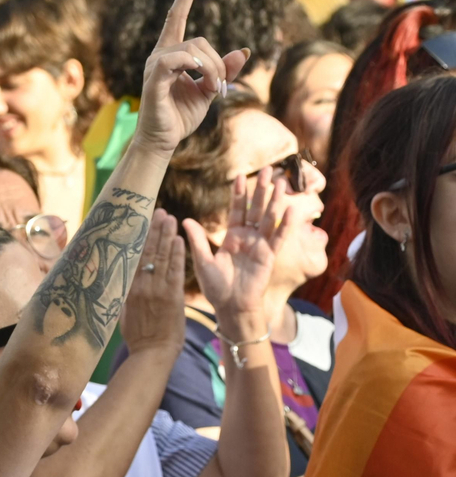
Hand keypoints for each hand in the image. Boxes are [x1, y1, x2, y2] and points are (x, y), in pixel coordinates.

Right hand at [120, 210, 186, 355]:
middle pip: (146, 252)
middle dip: (153, 230)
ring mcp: (155, 290)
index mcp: (127, 289)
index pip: (132, 257)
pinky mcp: (171, 296)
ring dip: (165, 235)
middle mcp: (139, 285)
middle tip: (159, 211)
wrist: (151, 355)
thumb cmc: (139, 338)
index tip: (141, 222)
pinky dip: (177, 254)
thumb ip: (125, 296)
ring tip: (169, 217)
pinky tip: (179, 239)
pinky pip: (174, 270)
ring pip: (160, 257)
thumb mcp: (124, 314)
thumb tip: (121, 283)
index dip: (138, 238)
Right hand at [135, 0, 250, 154]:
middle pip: (200, 42)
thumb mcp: (210, 90)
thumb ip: (224, 71)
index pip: (176, 18)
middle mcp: (160, 55)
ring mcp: (155, 65)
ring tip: (214, 90)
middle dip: (219, 63)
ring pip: (194, 50)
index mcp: (171, 55)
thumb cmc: (181, 116)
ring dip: (213, 69)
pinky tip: (203, 84)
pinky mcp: (154, 78)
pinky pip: (178, 60)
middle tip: (222, 87)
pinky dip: (198, 69)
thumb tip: (244, 50)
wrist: (163, 141)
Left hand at [183, 169, 297, 329]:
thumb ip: (197, 240)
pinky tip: (291, 211)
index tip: (240, 175)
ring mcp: (260, 245)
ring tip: (282, 182)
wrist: (230, 306)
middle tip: (268, 169)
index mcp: (232, 236)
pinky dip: (285, 225)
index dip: (238, 193)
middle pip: (256, 208)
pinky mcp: (269, 256)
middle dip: (261, 189)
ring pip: (269, 218)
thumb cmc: (216, 286)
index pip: (236, 209)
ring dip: (276, 201)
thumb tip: (185, 220)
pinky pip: (279, 238)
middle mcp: (248, 237)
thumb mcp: (202, 261)